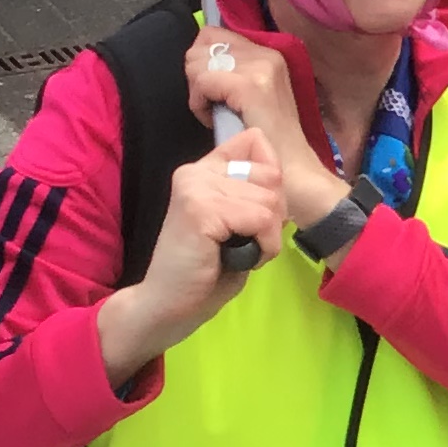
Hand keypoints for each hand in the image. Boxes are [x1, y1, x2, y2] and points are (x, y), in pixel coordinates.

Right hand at [97, 127, 286, 383]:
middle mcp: (196, 170)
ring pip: (269, 202)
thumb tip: (279, 176)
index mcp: (204, 169)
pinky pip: (261, 220)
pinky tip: (240, 260)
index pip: (256, 141)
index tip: (255, 213)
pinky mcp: (200, 210)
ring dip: (268, 238)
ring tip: (239, 253)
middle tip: (246, 242)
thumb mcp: (237, 223)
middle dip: (274, 216)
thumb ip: (253, 194)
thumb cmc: (206, 271)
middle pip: (272, 176)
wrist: (167, 305)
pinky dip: (263, 248)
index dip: (272, 179)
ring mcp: (196, 188)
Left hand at [182, 28, 346, 229]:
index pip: (213, 34)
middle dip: (197, 75)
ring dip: (198, 91)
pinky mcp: (250, 86)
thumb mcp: (254, 95)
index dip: (202, 61)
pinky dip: (199, 104)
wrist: (295, 172)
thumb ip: (232, 71)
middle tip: (214, 104)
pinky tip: (213, 120)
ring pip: (198, 61)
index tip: (215, 91)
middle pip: (201, 44)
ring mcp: (261, 67)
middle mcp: (267, 53)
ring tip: (217, 113)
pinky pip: (203, 82)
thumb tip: (198, 57)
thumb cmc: (271, 142)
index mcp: (269, 52)